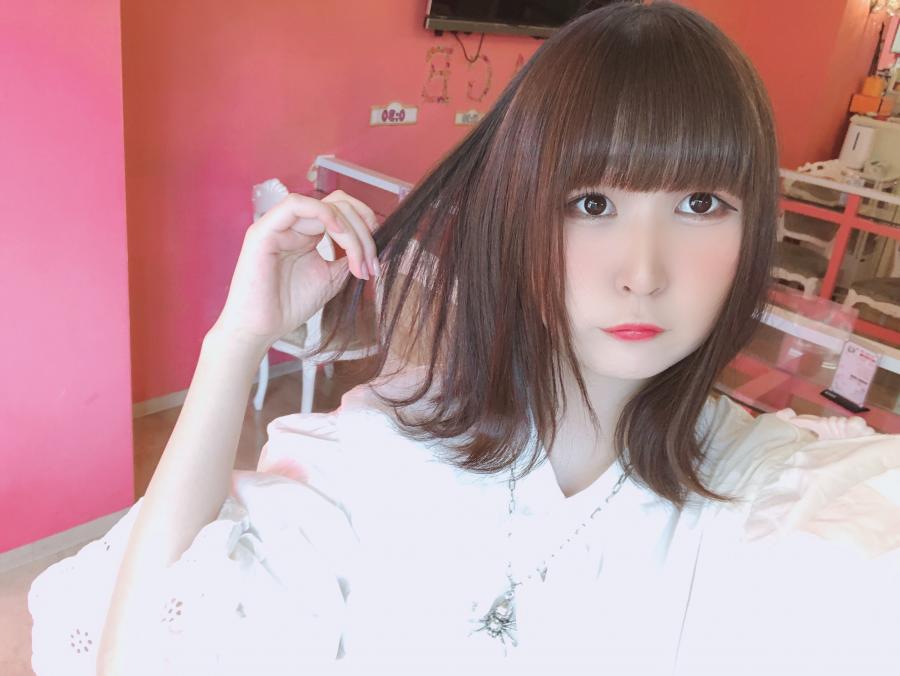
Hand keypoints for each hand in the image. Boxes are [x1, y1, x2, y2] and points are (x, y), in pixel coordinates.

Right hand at [210, 190, 378, 349]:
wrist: (264, 328)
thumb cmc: (290, 305)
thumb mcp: (332, 278)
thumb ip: (349, 257)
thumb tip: (373, 246)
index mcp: (308, 233)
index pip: (342, 211)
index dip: (366, 225)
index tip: (376, 257)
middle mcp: (294, 224)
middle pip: (339, 204)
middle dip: (364, 232)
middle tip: (371, 263)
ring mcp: (279, 225)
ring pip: (324, 205)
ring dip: (350, 229)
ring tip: (358, 260)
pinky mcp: (264, 230)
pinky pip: (295, 205)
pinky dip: (323, 213)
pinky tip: (338, 233)